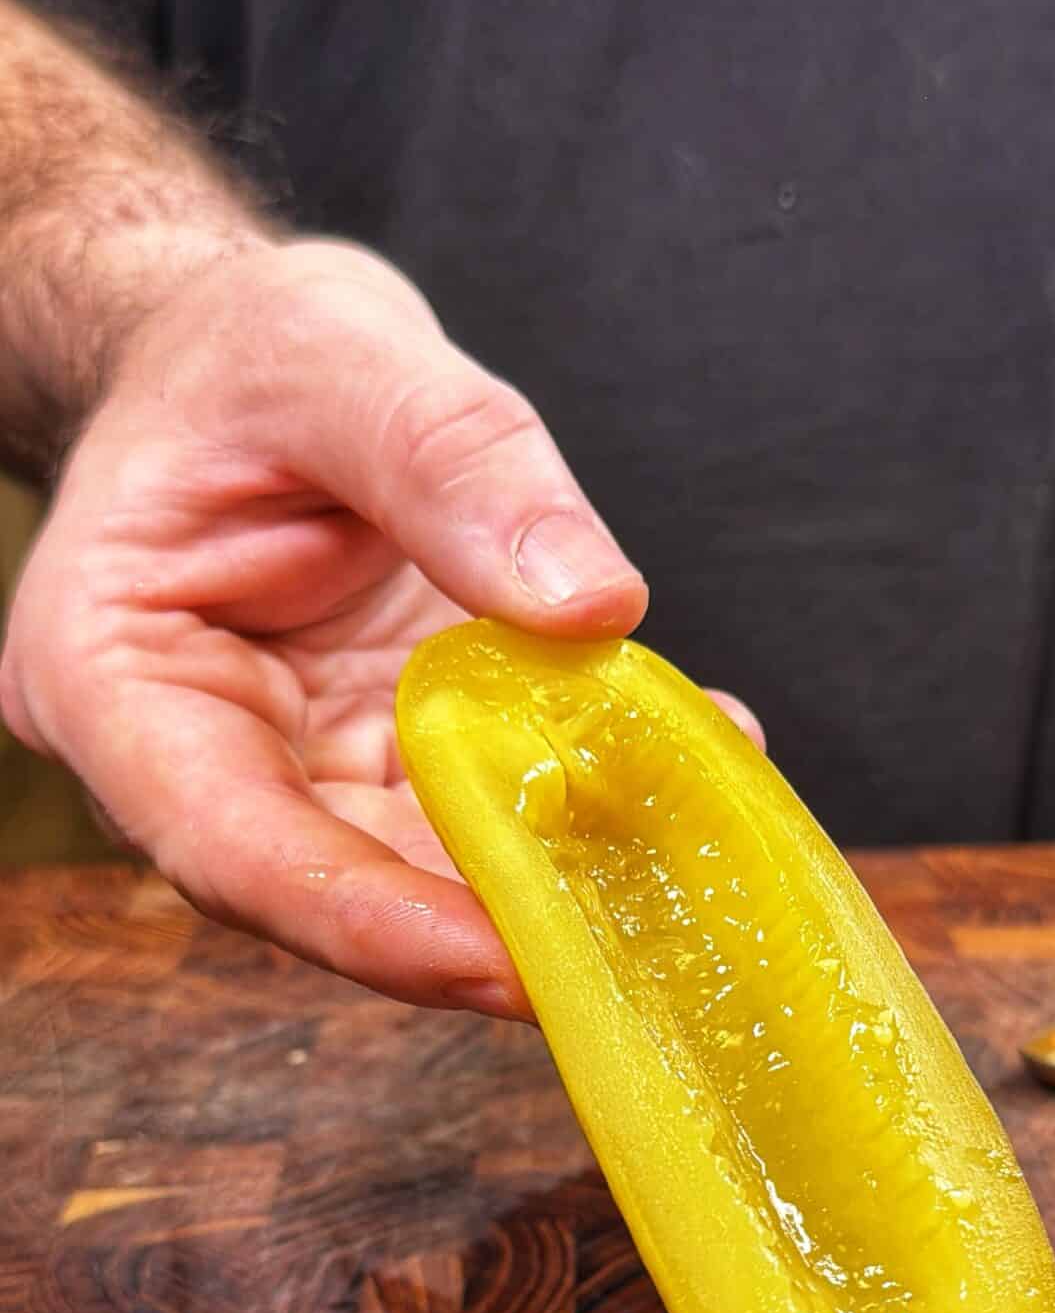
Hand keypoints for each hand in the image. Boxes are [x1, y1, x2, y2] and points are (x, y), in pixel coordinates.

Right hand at [0, 237, 759, 1015]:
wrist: (240, 358)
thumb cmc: (238, 350)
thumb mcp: (335, 352)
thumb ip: (454, 463)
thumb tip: (592, 603)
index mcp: (109, 676)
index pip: (231, 847)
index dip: (369, 921)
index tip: (504, 962)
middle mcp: (192, 756)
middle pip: (336, 889)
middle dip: (487, 927)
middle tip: (632, 949)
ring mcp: (294, 769)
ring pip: (422, 871)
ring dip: (554, 875)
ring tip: (684, 860)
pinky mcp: (382, 761)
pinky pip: (483, 809)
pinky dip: (581, 799)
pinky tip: (686, 767)